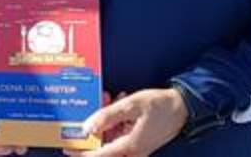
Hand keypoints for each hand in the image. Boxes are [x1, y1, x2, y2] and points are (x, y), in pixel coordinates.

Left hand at [67, 88, 186, 156]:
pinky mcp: (137, 142)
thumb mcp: (130, 105)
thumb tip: (87, 128)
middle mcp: (132, 152)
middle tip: (93, 107)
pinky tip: (118, 102)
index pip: (98, 155)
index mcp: (130, 147)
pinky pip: (120, 134)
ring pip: (111, 138)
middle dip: (95, 127)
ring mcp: (135, 149)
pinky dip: (116, 120)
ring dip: (106, 120)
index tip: (67, 146)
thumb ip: (107, 116)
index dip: (81, 151)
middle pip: (103, 146)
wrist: (183, 108)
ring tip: (110, 98)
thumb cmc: (160, 106)